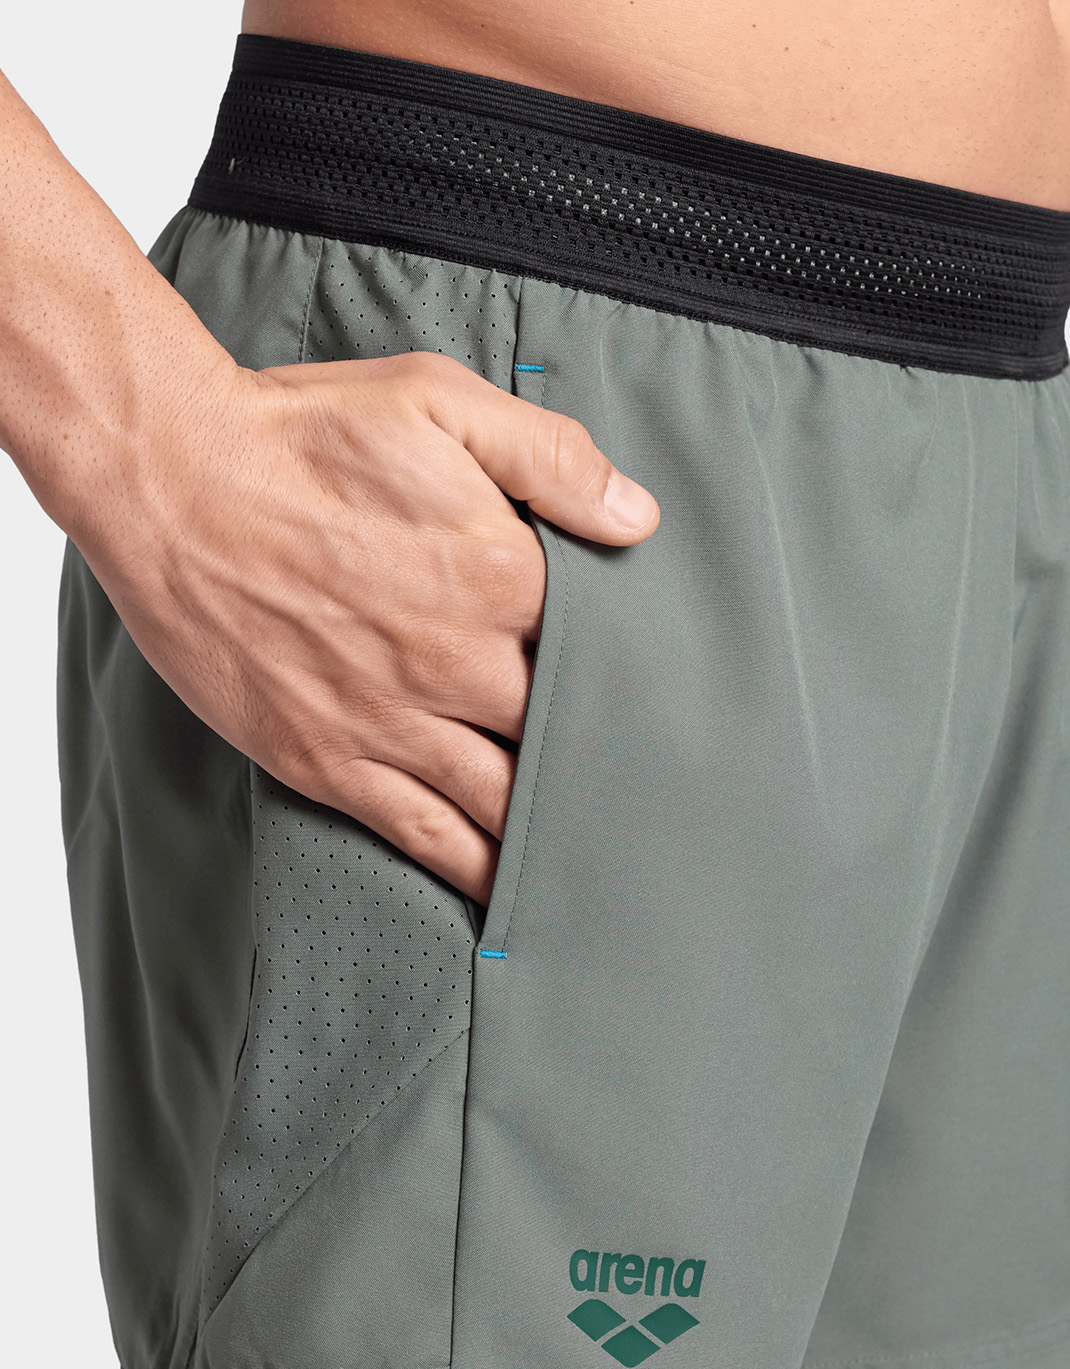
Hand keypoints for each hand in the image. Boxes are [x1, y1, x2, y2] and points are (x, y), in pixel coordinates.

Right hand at [103, 349, 658, 904]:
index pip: (600, 649)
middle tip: (646, 791)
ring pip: (502, 800)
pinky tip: (507, 891)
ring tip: (597, 857)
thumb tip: (638, 518)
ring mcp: (389, 721)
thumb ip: (549, 459)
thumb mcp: (437, 400)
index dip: (633, 676)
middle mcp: (454, 663)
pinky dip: (472, 868)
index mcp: (498, 576)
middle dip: (602, 761)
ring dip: (552, 830)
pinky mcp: (327, 759)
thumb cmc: (301, 436)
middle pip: (560, 734)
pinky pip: (422, 833)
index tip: (663, 699)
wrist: (170, 482)